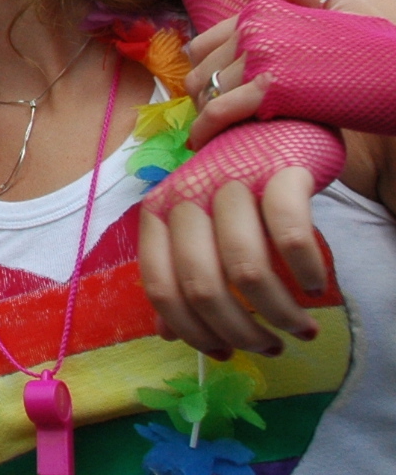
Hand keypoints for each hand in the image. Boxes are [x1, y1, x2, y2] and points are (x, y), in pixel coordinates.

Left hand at [137, 170, 324, 356]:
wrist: (275, 121)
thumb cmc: (235, 183)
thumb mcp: (200, 228)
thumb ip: (180, 275)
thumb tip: (167, 333)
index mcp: (159, 212)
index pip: (160, 286)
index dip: (190, 329)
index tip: (223, 352)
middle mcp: (187, 196)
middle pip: (202, 286)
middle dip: (239, 331)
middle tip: (271, 347)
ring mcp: (232, 180)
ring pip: (245, 268)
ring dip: (278, 312)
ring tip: (300, 327)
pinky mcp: (278, 170)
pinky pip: (289, 233)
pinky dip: (305, 269)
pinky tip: (315, 286)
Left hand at [186, 0, 395, 147]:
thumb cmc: (377, 40)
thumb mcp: (340, 2)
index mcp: (261, 13)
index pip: (201, 45)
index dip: (202, 73)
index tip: (208, 92)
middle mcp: (253, 31)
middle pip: (200, 72)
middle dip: (202, 100)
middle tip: (212, 122)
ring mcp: (261, 58)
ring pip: (206, 93)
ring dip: (204, 118)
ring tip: (211, 136)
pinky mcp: (273, 89)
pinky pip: (221, 111)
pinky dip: (207, 129)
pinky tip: (206, 144)